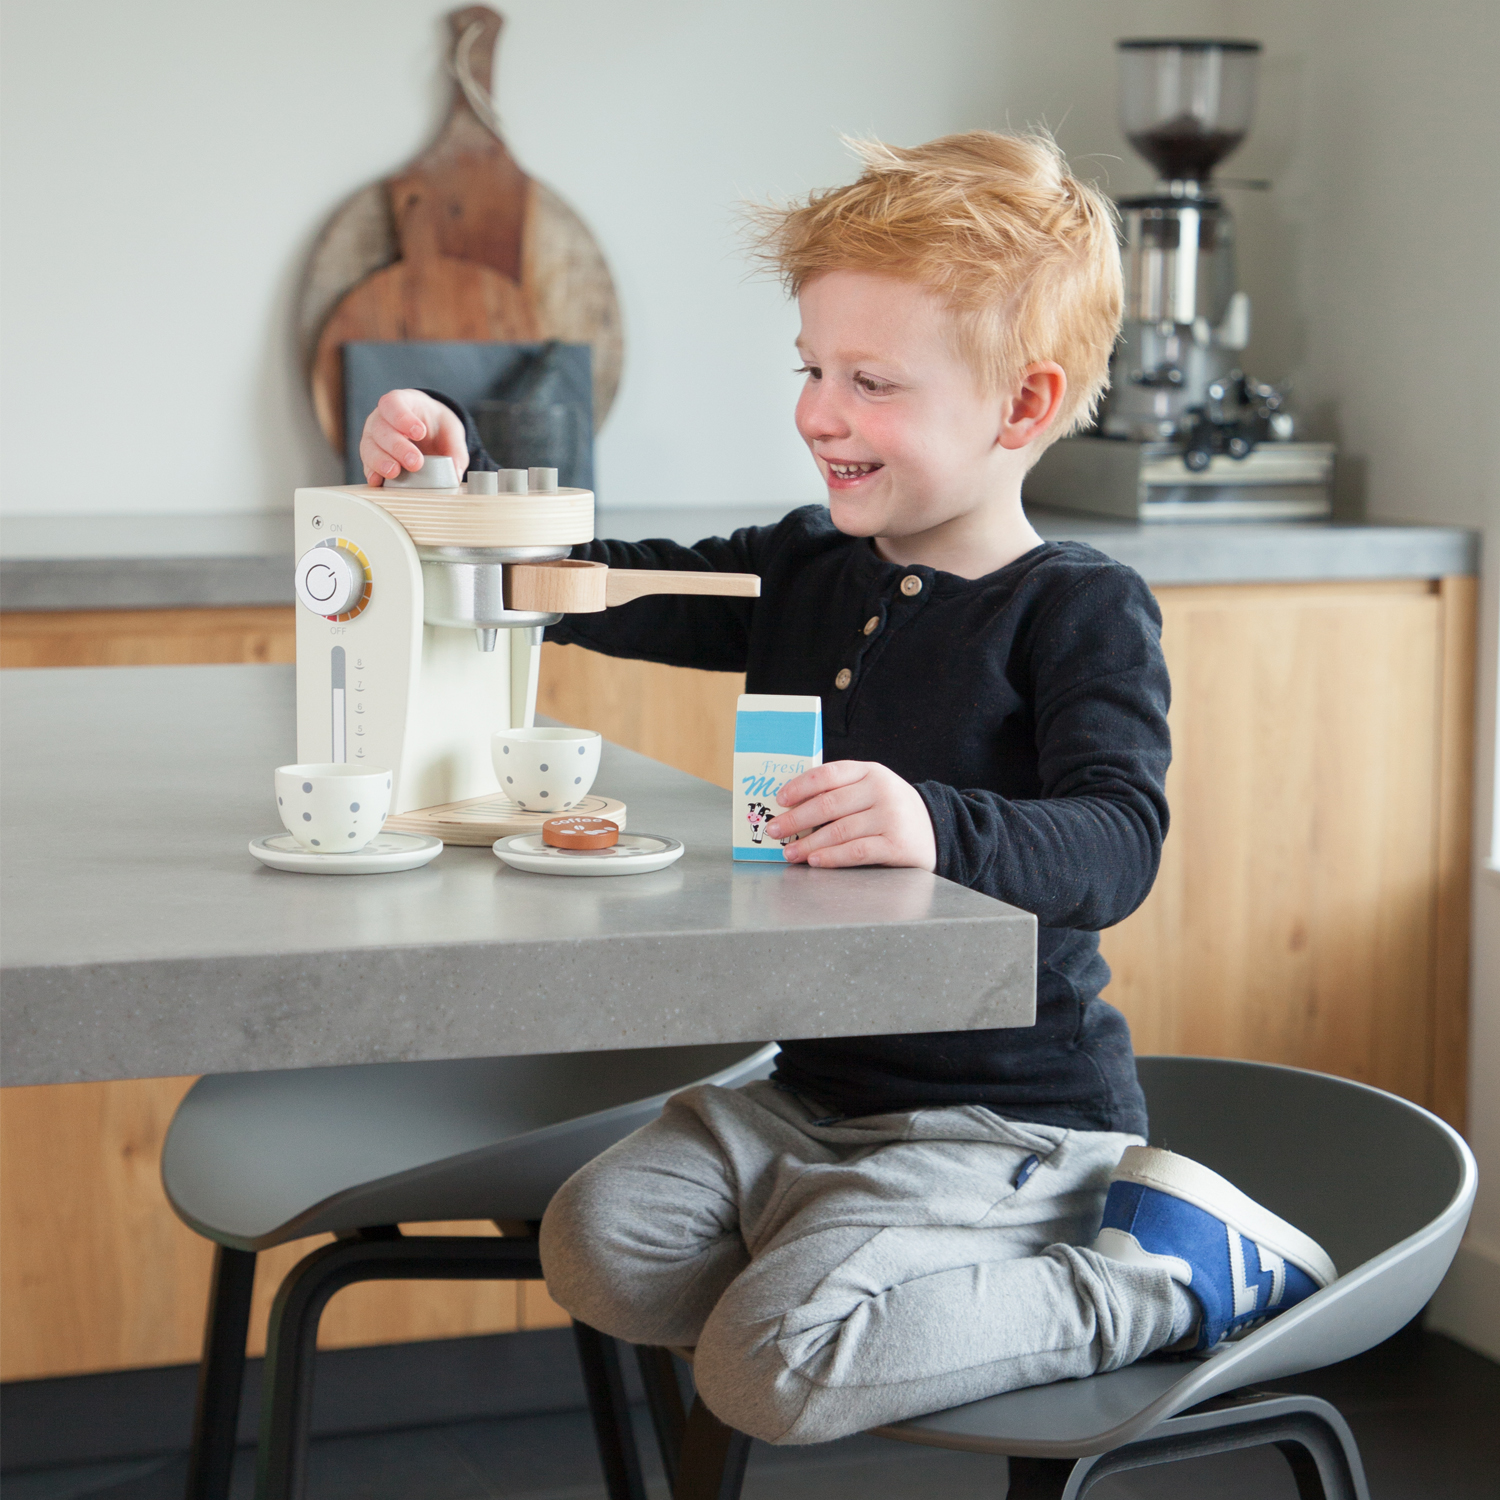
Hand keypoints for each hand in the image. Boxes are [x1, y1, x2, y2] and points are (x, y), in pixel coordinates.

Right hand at [359, 389, 468, 485]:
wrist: (427, 430)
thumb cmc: (434, 425)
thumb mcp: (451, 430)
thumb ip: (456, 449)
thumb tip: (455, 474)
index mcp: (400, 403)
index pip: (393, 404)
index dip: (403, 418)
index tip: (420, 432)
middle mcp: (381, 418)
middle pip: (381, 429)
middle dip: (398, 447)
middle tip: (415, 462)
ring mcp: (372, 437)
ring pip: (369, 446)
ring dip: (381, 461)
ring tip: (394, 472)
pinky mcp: (371, 457)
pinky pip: (367, 465)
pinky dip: (372, 473)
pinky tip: (379, 481)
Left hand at [767, 760, 936, 870]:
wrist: (937, 830)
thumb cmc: (892, 810)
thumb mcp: (872, 790)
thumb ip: (841, 791)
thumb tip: (792, 807)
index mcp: (870, 772)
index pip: (828, 774)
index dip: (800, 787)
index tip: (780, 800)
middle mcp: (881, 791)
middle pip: (828, 804)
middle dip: (795, 819)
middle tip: (774, 830)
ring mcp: (891, 817)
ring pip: (839, 831)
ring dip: (808, 843)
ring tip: (790, 852)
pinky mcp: (897, 845)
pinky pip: (856, 852)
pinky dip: (832, 857)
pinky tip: (815, 860)